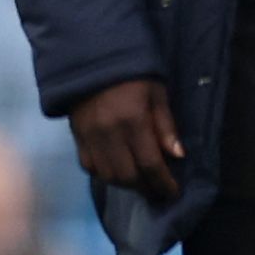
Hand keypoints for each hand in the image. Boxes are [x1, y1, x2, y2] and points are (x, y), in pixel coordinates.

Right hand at [69, 77, 182, 202]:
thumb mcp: (158, 95)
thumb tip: (178, 156)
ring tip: (142, 185)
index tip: (174, 193)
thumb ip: (166, 126)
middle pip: (127, 175)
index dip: (163, 183)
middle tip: (159, 192)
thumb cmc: (135, 76)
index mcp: (133, 121)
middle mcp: (108, 133)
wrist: (94, 61)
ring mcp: (89, 137)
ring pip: (107, 175)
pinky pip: (89, 166)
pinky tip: (118, 173)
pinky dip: (105, 175)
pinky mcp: (77, 136)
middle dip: (145, 188)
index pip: (150, 163)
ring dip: (126, 185)